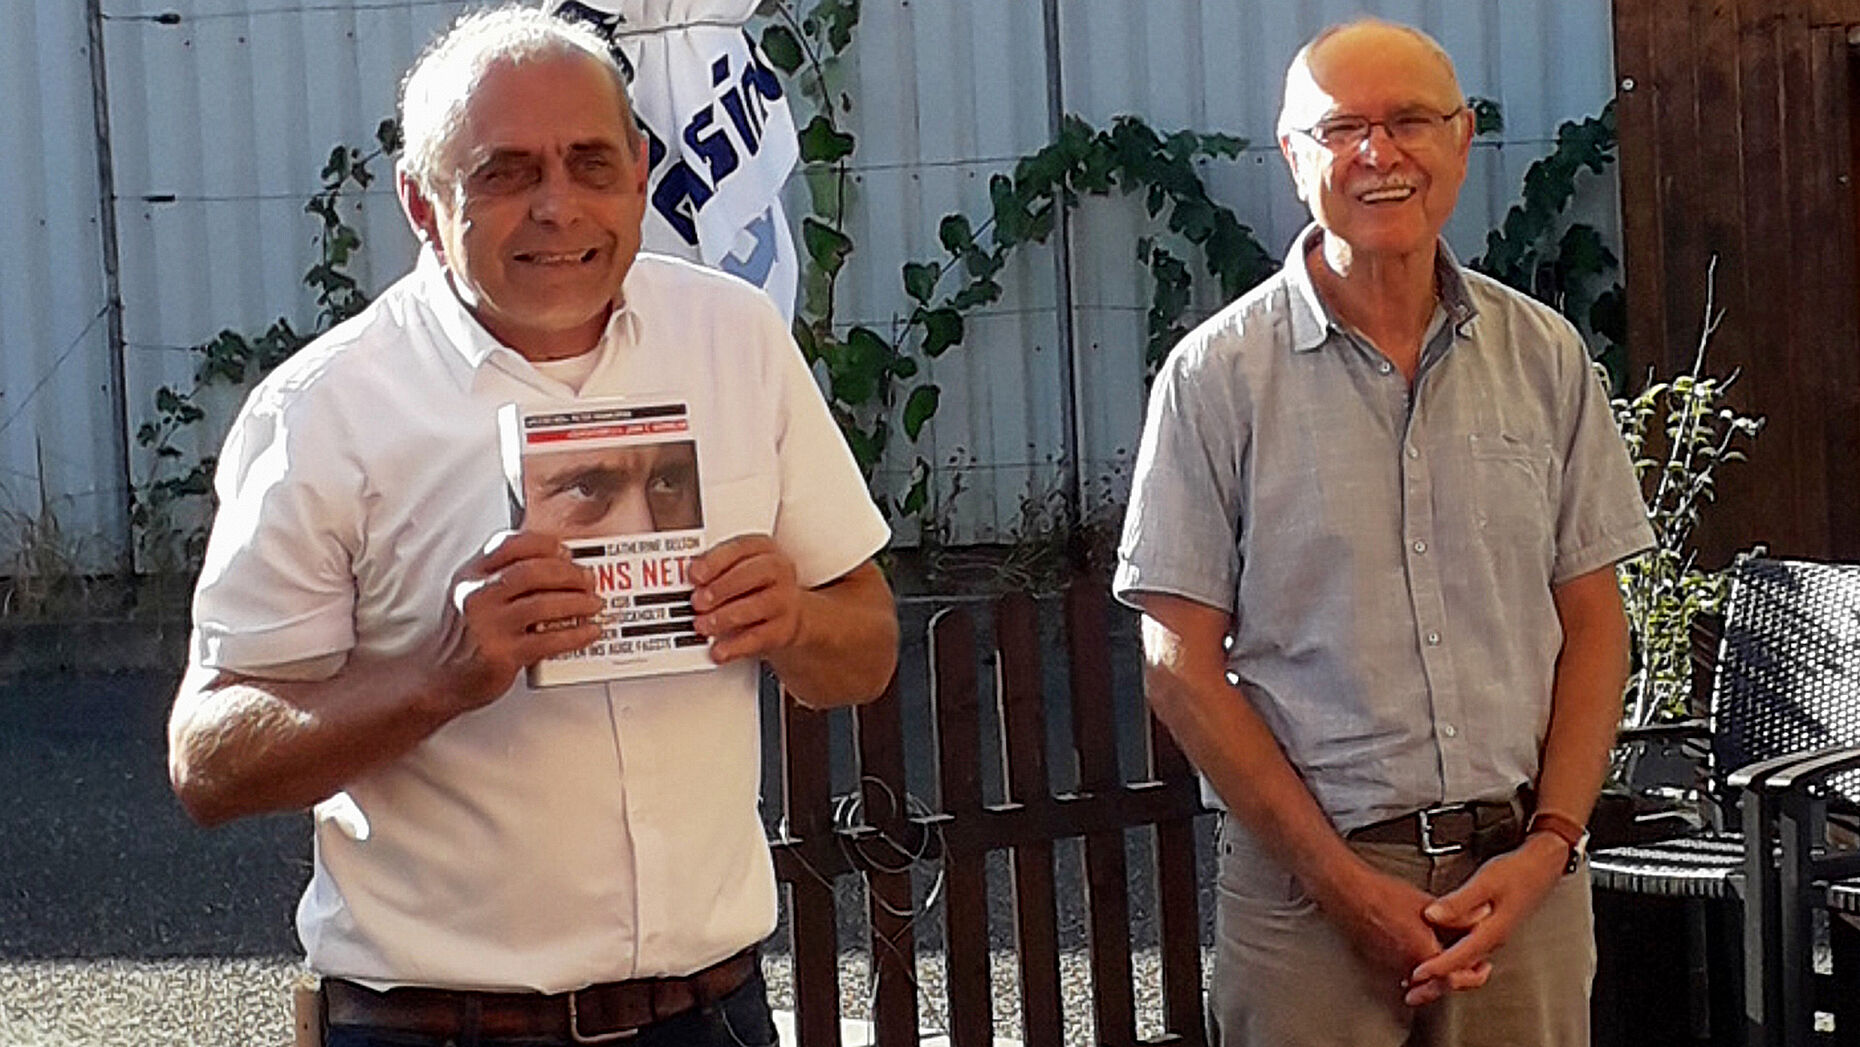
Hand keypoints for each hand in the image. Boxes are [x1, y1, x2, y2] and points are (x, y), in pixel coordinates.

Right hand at [437, 530, 601, 708]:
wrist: (439, 679)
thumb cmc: (463, 637)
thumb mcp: (472, 595)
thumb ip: (502, 576)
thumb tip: (556, 565)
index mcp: (471, 574)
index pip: (511, 544)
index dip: (545, 544)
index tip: (566, 551)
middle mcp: (477, 595)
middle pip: (533, 571)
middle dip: (569, 573)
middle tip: (588, 579)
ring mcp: (488, 625)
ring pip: (544, 604)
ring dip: (578, 602)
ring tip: (594, 603)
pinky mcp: (501, 654)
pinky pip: (549, 640)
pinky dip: (576, 635)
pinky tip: (589, 632)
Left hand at [688, 534, 802, 663]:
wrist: (789, 614)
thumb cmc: (756, 587)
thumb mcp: (739, 568)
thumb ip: (716, 570)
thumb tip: (690, 582)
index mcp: (763, 549)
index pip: (741, 548)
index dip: (715, 562)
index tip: (694, 575)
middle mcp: (778, 571)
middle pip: (753, 574)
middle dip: (721, 588)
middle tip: (697, 602)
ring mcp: (784, 600)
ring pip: (757, 606)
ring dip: (725, 617)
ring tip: (703, 625)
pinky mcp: (784, 629)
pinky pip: (759, 638)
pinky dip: (736, 646)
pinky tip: (720, 650)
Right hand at [1315, 861, 1495, 1005]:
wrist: (1349, 893)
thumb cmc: (1380, 895)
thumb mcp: (1427, 903)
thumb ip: (1458, 915)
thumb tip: (1482, 915)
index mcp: (1422, 952)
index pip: (1456, 976)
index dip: (1473, 972)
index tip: (1482, 966)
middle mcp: (1408, 965)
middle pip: (1441, 984)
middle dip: (1458, 977)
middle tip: (1472, 970)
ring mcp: (1393, 965)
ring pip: (1424, 981)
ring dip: (1439, 975)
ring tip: (1452, 964)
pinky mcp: (1383, 961)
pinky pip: (1408, 973)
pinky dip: (1421, 971)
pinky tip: (1425, 959)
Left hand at [1404, 833, 1567, 1004]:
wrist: (1543, 865)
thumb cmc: (1519, 871)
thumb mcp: (1485, 883)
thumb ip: (1459, 902)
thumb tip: (1434, 915)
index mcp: (1492, 931)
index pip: (1460, 956)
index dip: (1437, 967)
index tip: (1417, 974)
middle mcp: (1494, 938)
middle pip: (1463, 967)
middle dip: (1438, 982)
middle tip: (1414, 994)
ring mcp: (1494, 935)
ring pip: (1466, 961)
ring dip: (1444, 973)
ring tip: (1422, 982)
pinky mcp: (1493, 928)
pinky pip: (1469, 951)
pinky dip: (1452, 959)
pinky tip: (1440, 956)